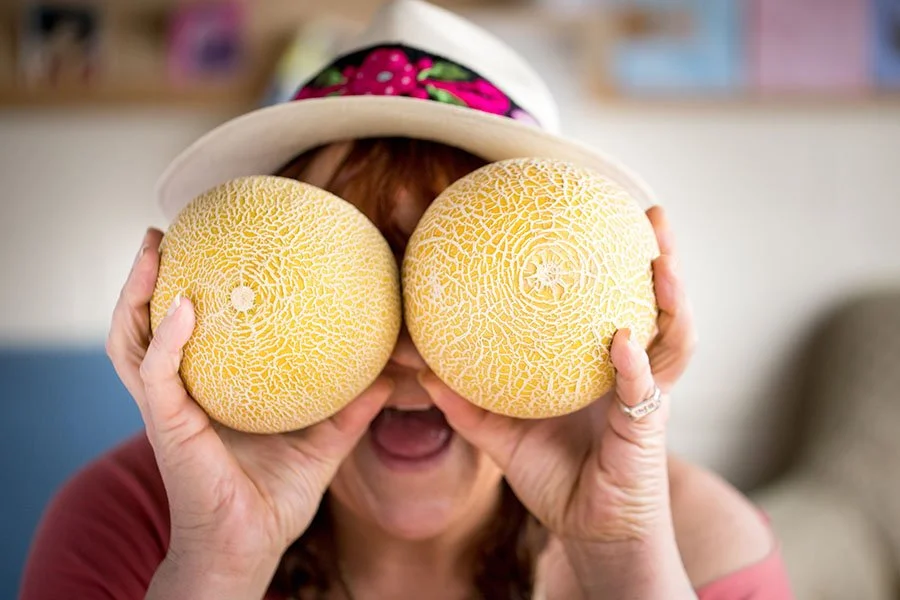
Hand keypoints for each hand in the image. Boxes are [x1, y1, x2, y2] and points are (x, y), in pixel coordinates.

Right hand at [106, 228, 392, 593]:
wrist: (246, 549)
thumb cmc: (273, 501)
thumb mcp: (322, 445)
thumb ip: (351, 409)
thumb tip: (392, 374)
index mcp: (203, 396)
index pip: (180, 335)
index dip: (180, 294)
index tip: (202, 250)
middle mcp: (176, 396)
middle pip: (140, 326)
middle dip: (142, 280)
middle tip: (162, 235)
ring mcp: (167, 411)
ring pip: (130, 341)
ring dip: (136, 294)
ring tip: (156, 250)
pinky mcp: (168, 428)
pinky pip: (157, 375)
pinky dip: (166, 339)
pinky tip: (185, 308)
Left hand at [418, 206, 695, 592]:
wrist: (590, 531)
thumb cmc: (557, 479)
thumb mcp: (502, 437)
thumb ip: (466, 404)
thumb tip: (419, 371)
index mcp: (604, 366)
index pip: (617, 303)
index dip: (616, 264)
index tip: (600, 217)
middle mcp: (634, 373)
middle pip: (662, 307)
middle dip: (668, 259)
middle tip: (654, 215)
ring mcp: (648, 398)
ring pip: (674, 340)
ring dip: (673, 300)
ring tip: (662, 262)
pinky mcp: (648, 430)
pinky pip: (643, 390)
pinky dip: (632, 364)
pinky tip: (620, 340)